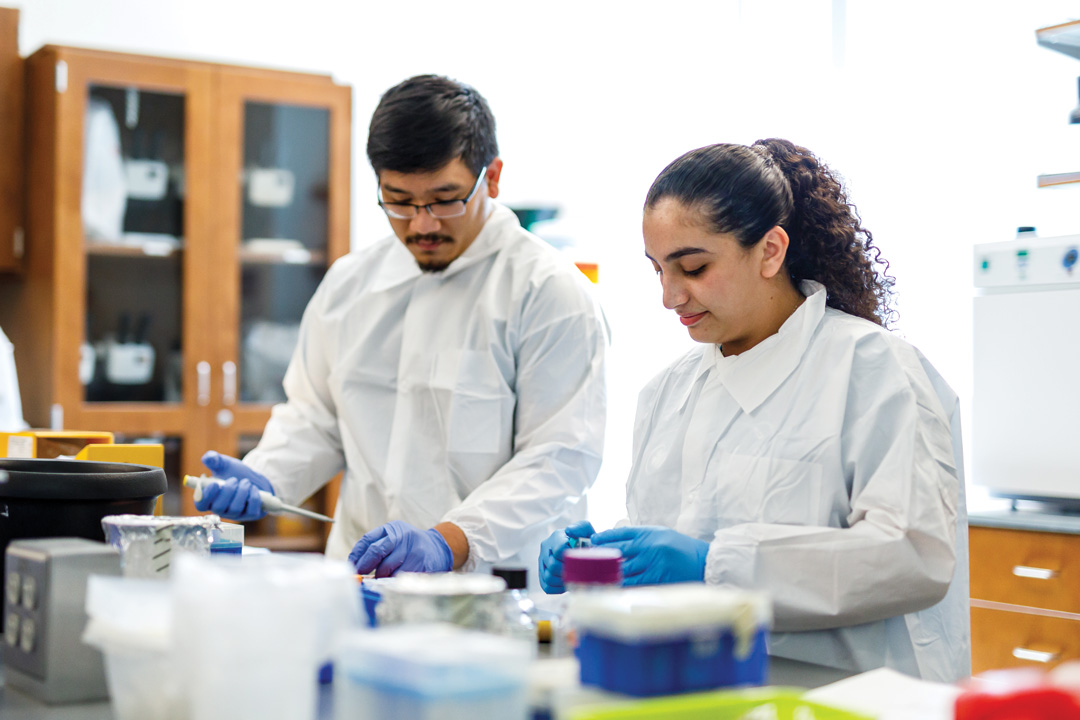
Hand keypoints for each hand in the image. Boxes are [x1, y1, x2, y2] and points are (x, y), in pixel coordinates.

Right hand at [195, 451, 274, 521]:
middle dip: (227, 491)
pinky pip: (251, 511)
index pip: (201, 505)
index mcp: (210, 498)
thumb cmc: (234, 472)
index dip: (205, 497)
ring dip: (242, 492)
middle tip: (234, 479)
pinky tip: (253, 489)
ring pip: (235, 509)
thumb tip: (208, 458)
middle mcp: (221, 509)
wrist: (254, 477)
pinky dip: (253, 497)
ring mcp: (236, 513)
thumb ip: (214, 459)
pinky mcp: (250, 514)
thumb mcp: (224, 464)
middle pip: (218, 508)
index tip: (214, 484)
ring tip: (246, 481)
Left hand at [348, 521, 452, 576]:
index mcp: (392, 529)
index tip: (351, 565)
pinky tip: (394, 580)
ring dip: (380, 576)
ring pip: (387, 568)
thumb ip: (377, 547)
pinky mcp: (420, 563)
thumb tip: (356, 565)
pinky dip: (392, 582)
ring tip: (381, 578)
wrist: (438, 548)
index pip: (368, 540)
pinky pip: (399, 577)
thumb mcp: (395, 539)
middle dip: (365, 566)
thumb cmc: (410, 545)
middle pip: (376, 551)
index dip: (357, 554)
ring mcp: (412, 549)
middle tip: (360, 575)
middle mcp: (402, 536)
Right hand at [538, 520, 594, 593]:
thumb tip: (569, 531)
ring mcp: (542, 562)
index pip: (559, 550)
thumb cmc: (586, 542)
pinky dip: (558, 588)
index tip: (579, 558)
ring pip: (548, 577)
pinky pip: (547, 587)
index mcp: (556, 537)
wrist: (582, 552)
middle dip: (568, 570)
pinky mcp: (542, 575)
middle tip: (579, 571)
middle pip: (553, 565)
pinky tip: (567, 582)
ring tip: (573, 576)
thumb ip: (581, 528)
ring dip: (563, 580)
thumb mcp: (587, 531)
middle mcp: (546, 548)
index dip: (570, 558)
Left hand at [590, 526, 708, 585]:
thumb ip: (640, 538)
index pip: (621, 533)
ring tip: (592, 574)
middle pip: (618, 551)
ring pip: (623, 569)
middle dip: (601, 556)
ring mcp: (652, 563)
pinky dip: (620, 585)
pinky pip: (633, 583)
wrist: (704, 563)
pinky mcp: (656, 579)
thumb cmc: (681, 549)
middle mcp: (649, 546)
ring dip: (607, 572)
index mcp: (650, 533)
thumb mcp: (661, 534)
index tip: (593, 540)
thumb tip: (616, 544)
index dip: (605, 537)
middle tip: (587, 559)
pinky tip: (609, 586)